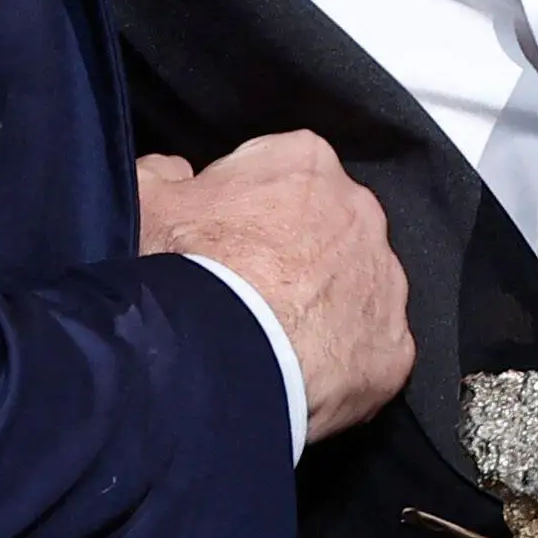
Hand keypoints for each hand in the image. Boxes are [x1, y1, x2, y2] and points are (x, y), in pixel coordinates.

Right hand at [134, 132, 411, 443]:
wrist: (221, 356)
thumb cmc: (188, 271)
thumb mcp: (145, 202)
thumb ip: (162, 173)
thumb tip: (175, 174)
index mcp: (305, 162)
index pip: (282, 172)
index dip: (247, 208)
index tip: (222, 240)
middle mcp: (359, 211)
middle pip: (326, 227)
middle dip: (294, 253)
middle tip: (247, 290)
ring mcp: (383, 279)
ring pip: (354, 287)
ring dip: (323, 306)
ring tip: (272, 337)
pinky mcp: (392, 345)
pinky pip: (370, 348)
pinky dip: (343, 362)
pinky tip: (301, 374)